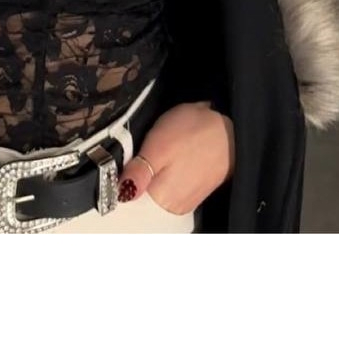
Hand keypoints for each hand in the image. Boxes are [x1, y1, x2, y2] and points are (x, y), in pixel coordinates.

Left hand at [120, 101, 234, 214]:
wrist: (229, 129)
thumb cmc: (193, 132)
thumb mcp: (158, 145)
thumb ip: (138, 172)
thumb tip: (119, 195)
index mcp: (162, 201)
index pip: (128, 211)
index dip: (115, 195)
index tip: (108, 180)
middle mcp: (172, 209)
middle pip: (138, 206)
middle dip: (127, 189)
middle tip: (122, 167)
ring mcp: (182, 202)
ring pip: (150, 199)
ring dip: (141, 184)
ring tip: (138, 163)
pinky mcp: (188, 193)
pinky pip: (163, 193)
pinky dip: (155, 181)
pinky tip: (154, 166)